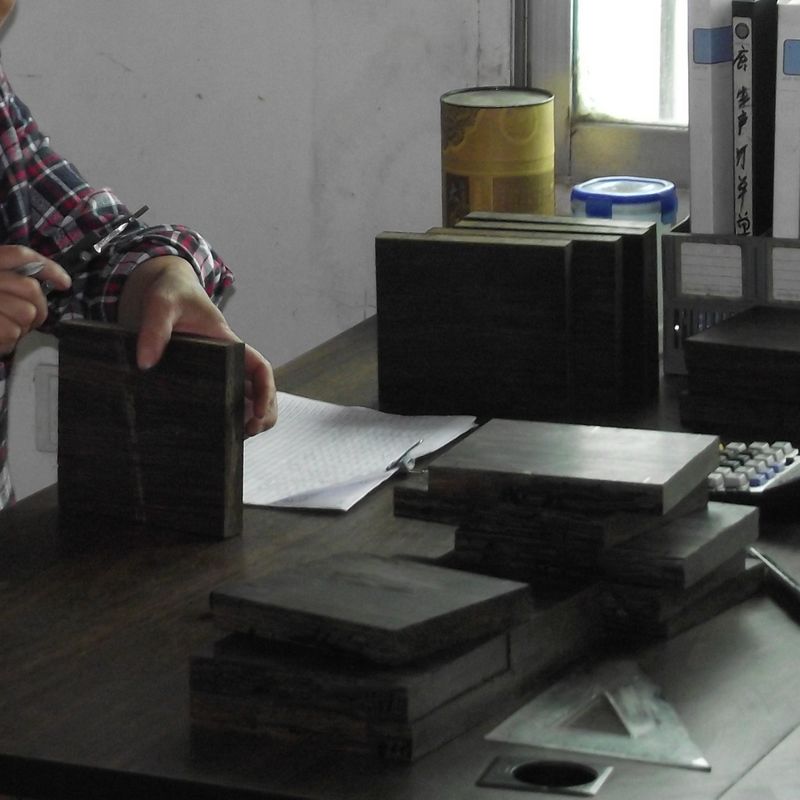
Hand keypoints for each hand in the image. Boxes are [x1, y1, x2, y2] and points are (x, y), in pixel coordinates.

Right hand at [0, 246, 71, 354]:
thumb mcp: (2, 286)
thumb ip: (16, 280)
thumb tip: (58, 282)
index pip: (20, 255)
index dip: (49, 268)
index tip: (65, 283)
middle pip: (30, 288)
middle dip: (39, 307)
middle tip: (34, 318)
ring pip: (27, 312)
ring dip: (24, 325)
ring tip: (10, 326)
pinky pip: (13, 331)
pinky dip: (10, 339)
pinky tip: (0, 336)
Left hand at [117, 256, 276, 435]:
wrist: (165, 290)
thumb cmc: (170, 293)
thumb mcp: (161, 304)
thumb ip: (155, 329)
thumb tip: (146, 363)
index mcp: (228, 343)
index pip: (260, 368)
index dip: (266, 391)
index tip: (257, 413)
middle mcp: (229, 360)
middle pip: (260, 389)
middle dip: (263, 413)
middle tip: (248, 432)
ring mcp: (218, 370)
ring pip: (246, 398)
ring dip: (247, 419)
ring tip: (234, 439)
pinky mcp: (204, 378)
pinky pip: (222, 399)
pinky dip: (225, 418)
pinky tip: (213, 433)